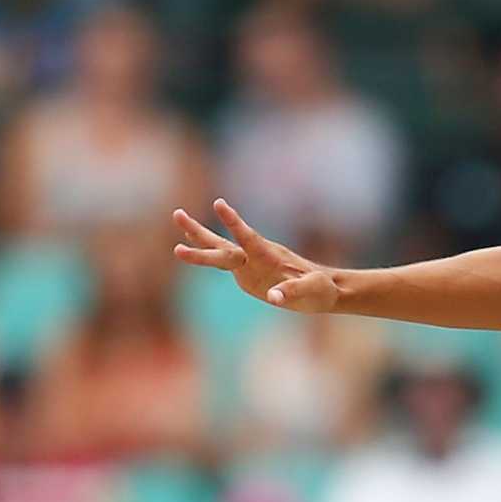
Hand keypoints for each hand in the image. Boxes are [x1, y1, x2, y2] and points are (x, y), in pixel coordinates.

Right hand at [171, 199, 340, 310]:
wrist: (324, 290)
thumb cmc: (322, 289)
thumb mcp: (312, 291)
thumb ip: (293, 292)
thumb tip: (274, 298)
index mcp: (270, 256)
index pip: (248, 236)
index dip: (234, 222)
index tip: (218, 203)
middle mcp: (255, 256)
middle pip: (223, 242)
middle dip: (200, 232)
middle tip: (176, 214)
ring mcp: (249, 264)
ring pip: (219, 248)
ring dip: (197, 236)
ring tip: (177, 215)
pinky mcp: (246, 275)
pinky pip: (222, 262)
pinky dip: (205, 252)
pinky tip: (187, 243)